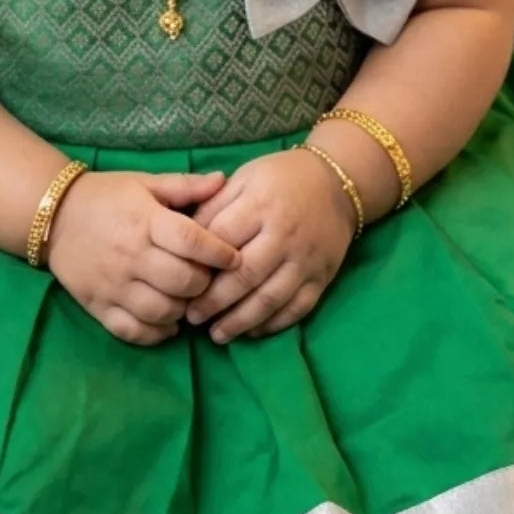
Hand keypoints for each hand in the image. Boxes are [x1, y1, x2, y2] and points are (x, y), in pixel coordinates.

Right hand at [45, 167, 243, 346]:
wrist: (54, 216)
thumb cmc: (107, 197)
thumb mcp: (144, 183)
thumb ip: (185, 186)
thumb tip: (224, 180)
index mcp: (146, 221)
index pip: (192, 241)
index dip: (220, 252)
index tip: (234, 257)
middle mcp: (130, 256)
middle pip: (182, 282)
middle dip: (204, 283)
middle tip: (207, 278)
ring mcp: (113, 286)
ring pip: (162, 311)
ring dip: (183, 309)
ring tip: (186, 298)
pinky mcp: (98, 307)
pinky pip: (133, 331)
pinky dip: (156, 333)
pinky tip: (167, 322)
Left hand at [181, 149, 359, 343]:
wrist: (336, 184)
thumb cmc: (278, 179)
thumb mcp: (243, 179)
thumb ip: (213, 207)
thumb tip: (186, 242)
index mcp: (261, 205)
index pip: (223, 240)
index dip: (198, 264)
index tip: (178, 280)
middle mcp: (285, 235)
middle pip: (245, 276)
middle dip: (214, 301)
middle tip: (191, 316)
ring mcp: (306, 260)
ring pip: (271, 298)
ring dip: (240, 321)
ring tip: (216, 335)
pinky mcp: (322, 278)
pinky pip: (297, 308)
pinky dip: (273, 324)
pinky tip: (251, 332)